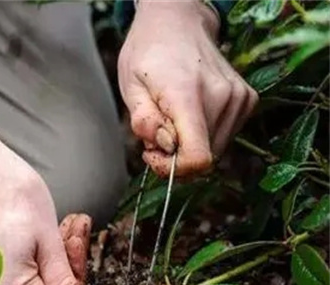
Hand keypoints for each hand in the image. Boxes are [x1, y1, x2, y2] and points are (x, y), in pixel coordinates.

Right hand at [0, 147, 91, 284]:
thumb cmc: (6, 191)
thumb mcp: (47, 237)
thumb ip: (63, 281)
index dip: (74, 276)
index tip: (78, 244)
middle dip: (64, 263)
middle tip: (73, 227)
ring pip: (29, 280)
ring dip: (49, 255)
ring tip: (59, 222)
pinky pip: (10, 270)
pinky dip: (28, 252)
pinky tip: (37, 227)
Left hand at [118, 0, 257, 176]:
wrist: (177, 22)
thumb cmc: (148, 53)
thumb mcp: (130, 87)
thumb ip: (144, 121)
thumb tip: (166, 148)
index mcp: (187, 94)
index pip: (197, 157)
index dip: (174, 169)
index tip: (153, 155)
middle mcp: (221, 96)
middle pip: (206, 158)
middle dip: (176, 157)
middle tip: (155, 135)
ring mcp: (238, 98)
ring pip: (215, 150)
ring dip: (190, 146)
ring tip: (170, 120)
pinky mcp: (247, 99)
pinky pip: (224, 136)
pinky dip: (204, 134)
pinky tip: (188, 114)